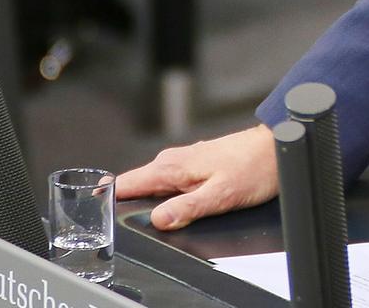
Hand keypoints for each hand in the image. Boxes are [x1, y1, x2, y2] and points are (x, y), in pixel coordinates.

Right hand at [114, 123, 279, 229]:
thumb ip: (187, 208)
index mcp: (172, 167)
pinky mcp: (195, 165)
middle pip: (137, 185)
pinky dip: (162, 194)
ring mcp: (184, 162)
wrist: (276, 147)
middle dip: (124, 201)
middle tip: (114, 220)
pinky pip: (168, 182)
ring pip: (153, 184)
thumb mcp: (220, 195)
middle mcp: (174, 161)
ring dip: (144, 198)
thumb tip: (159, 220)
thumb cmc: (254, 167)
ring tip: (138, 216)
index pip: (127, 183)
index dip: (107, 196)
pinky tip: (166, 205)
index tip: (93, 208)